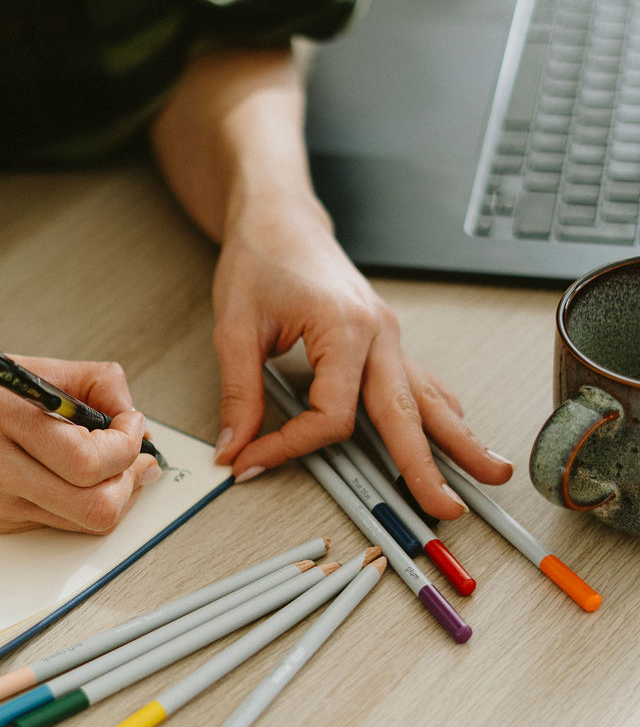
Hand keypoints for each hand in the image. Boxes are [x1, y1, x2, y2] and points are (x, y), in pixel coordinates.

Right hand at [0, 344, 160, 532]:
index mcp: (4, 421)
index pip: (93, 461)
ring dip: (105, 494)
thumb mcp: (13, 365)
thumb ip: (78, 382)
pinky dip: (71, 500)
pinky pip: (49, 522)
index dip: (129, 445)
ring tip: (103, 461)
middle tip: (128, 455)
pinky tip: (65, 473)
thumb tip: (124, 407)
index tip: (130, 425)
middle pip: (96, 509)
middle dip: (126, 483)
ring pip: (78, 523)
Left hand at [209, 212, 513, 519]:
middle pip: (406, 415)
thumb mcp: (235, 326)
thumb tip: (234, 446)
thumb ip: (239, 392)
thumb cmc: (263, 257)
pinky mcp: (386, 340)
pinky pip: (422, 382)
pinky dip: (443, 411)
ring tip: (492, 475)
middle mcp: (379, 335)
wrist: (282, 219)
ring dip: (460, 440)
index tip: (253, 459)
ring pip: (430, 399)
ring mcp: (390, 338)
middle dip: (426, 466)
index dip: (292, 446)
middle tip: (444, 508)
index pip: (331, 417)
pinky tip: (461, 434)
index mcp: (346, 329)